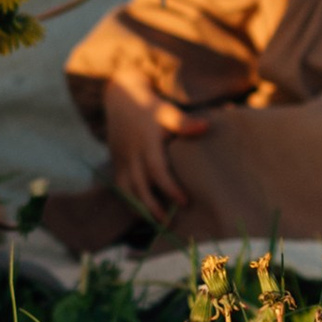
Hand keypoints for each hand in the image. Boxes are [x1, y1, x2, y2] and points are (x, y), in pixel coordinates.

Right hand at [102, 79, 205, 219]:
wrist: (120, 98)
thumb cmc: (150, 107)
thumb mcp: (166, 111)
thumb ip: (184, 122)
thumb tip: (205, 127)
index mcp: (146, 142)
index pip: (157, 170)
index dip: (169, 188)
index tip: (184, 202)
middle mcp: (132, 154)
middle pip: (140, 186)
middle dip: (153, 206)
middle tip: (169, 222)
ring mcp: (121, 159)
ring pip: (127, 190)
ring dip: (140, 208)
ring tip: (155, 223)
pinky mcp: (116, 163)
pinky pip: (120, 187)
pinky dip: (129, 201)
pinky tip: (141, 213)